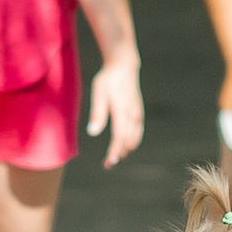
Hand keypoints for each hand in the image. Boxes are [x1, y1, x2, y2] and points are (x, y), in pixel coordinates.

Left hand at [88, 53, 144, 167]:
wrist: (124, 66)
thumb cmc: (108, 80)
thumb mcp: (98, 94)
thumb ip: (97, 113)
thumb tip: (92, 132)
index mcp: (122, 111)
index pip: (120, 138)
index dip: (115, 152)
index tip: (109, 163)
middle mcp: (133, 115)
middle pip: (129, 142)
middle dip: (119, 155)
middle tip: (107, 165)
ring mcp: (137, 114)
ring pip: (135, 139)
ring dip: (125, 150)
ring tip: (114, 158)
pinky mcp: (138, 113)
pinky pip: (138, 133)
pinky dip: (131, 142)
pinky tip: (123, 146)